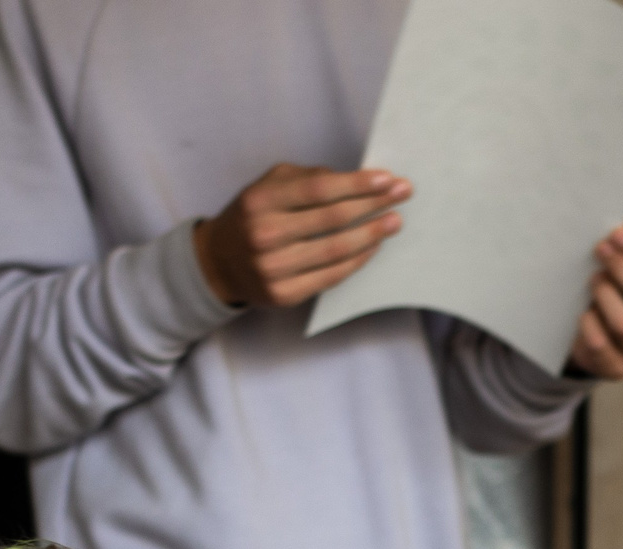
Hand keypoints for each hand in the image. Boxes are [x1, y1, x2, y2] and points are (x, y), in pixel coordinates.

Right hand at [194, 164, 411, 309]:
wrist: (219, 262)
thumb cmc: (254, 216)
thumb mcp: (270, 185)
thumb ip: (307, 179)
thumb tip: (357, 180)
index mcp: (260, 200)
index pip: (318, 190)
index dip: (357, 184)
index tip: (388, 179)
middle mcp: (264, 234)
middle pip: (332, 219)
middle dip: (373, 205)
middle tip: (403, 195)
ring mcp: (273, 268)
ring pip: (335, 250)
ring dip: (371, 235)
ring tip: (394, 222)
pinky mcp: (283, 294)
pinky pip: (331, 276)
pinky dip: (357, 260)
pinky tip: (373, 246)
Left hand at [568, 220, 622, 378]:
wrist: (592, 335)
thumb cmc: (616, 292)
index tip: (616, 234)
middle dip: (622, 270)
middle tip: (600, 251)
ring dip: (606, 296)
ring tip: (593, 281)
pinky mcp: (618, 370)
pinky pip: (603, 349)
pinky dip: (590, 327)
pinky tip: (583, 313)